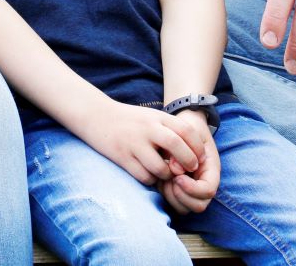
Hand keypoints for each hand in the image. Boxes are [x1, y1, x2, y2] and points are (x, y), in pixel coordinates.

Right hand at [75, 102, 199, 186]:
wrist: (96, 115)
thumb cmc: (129, 119)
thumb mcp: (151, 117)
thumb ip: (169, 130)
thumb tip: (192, 151)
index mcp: (158, 117)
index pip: (187, 131)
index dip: (197, 147)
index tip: (199, 158)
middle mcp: (147, 129)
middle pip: (177, 147)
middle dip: (187, 162)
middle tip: (188, 170)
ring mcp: (134, 143)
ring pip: (160, 168)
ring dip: (167, 175)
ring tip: (165, 174)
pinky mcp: (123, 157)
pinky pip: (144, 176)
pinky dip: (151, 179)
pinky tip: (149, 175)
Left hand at [158, 110, 217, 213]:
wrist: (181, 125)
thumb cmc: (187, 128)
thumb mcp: (189, 132)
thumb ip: (185, 148)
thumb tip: (176, 171)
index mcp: (211, 170)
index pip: (208, 191)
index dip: (192, 188)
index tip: (178, 177)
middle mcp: (203, 183)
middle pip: (198, 205)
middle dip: (181, 196)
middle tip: (169, 180)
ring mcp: (191, 189)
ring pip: (185, 209)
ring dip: (172, 197)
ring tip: (164, 180)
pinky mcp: (178, 190)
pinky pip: (174, 203)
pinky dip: (166, 195)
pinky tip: (160, 181)